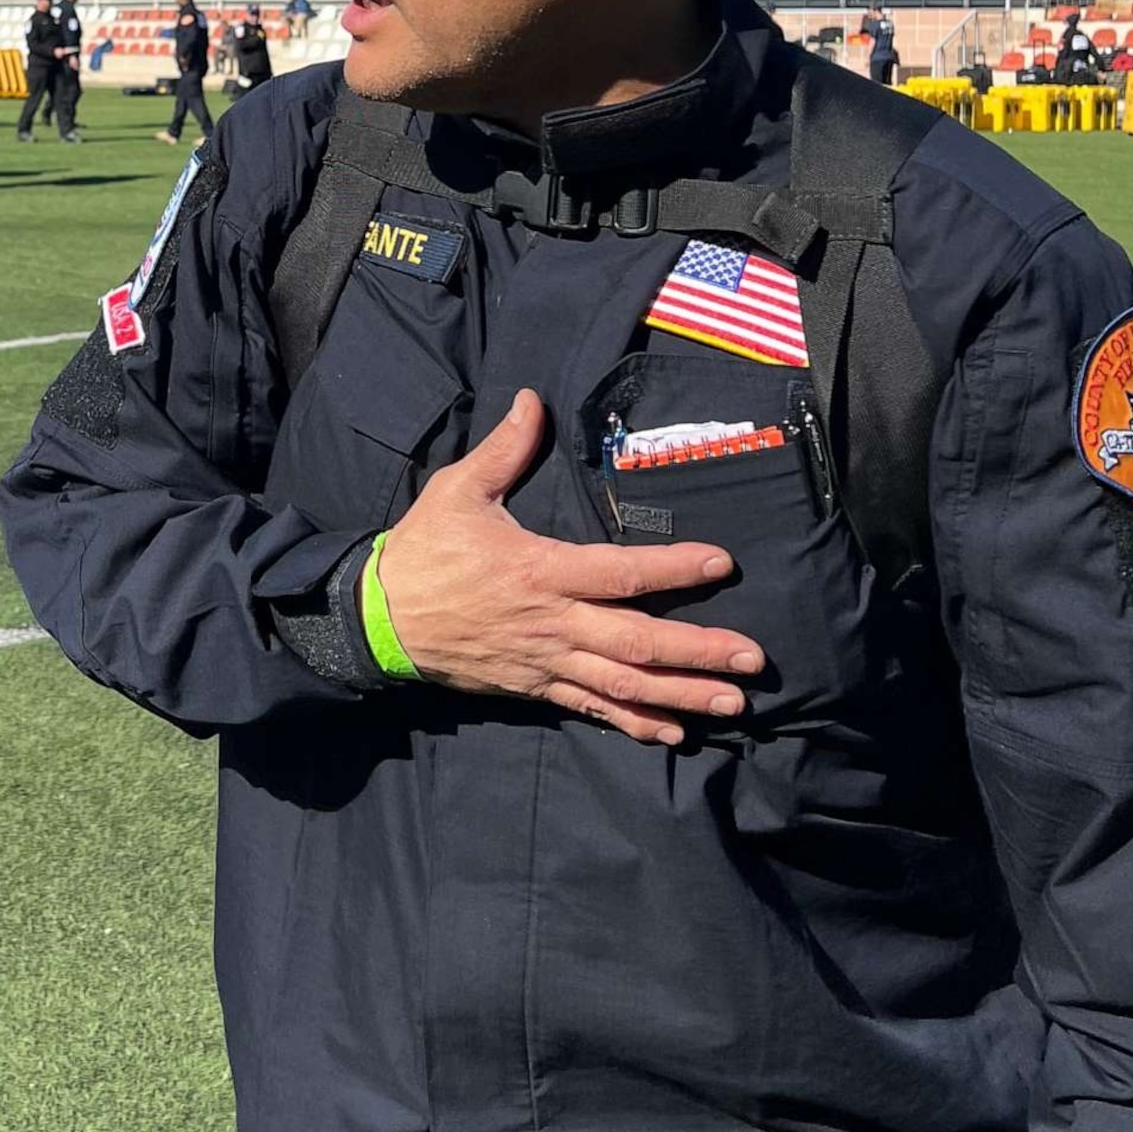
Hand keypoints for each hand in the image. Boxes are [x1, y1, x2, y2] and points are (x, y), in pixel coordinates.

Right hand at [374, 391, 764, 742]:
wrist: (378, 618)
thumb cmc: (422, 550)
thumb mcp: (457, 490)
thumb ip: (504, 449)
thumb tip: (533, 399)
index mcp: (540, 569)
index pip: (621, 573)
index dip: (674, 569)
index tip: (721, 565)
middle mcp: (552, 622)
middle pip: (637, 642)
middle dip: (699, 651)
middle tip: (754, 658)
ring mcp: (545, 660)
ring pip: (623, 684)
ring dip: (682, 694)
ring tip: (734, 700)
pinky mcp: (534, 686)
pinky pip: (591, 709)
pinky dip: (634, 723)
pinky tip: (674, 732)